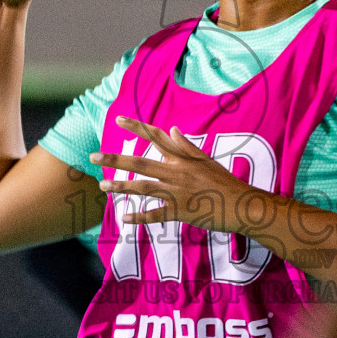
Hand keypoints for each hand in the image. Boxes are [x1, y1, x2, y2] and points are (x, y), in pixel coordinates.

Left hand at [91, 117, 262, 231]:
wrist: (243, 205)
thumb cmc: (226, 183)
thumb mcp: (207, 160)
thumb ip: (187, 146)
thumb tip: (173, 129)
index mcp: (183, 158)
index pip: (156, 137)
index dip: (136, 128)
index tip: (118, 119)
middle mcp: (177, 172)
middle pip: (140, 163)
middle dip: (115, 159)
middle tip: (93, 157)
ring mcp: (178, 192)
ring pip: (143, 187)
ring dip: (121, 187)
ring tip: (103, 187)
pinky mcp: (181, 212)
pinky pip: (156, 214)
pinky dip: (140, 217)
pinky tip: (125, 218)